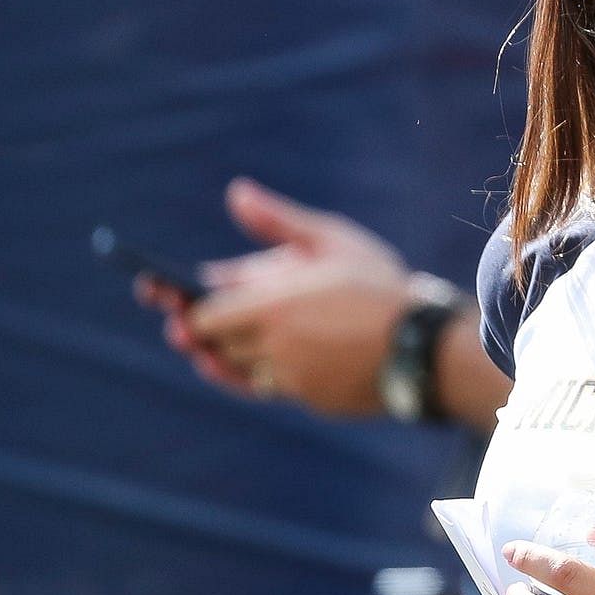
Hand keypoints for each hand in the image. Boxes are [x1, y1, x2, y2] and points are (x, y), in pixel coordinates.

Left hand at [147, 177, 415, 413]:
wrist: (429, 345)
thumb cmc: (380, 284)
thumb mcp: (332, 241)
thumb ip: (278, 222)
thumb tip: (237, 194)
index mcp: (272, 305)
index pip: (203, 316)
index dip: (180, 309)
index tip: (165, 299)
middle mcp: (273, 347)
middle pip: (215, 346)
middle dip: (201, 332)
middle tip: (188, 321)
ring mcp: (291, 379)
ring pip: (241, 370)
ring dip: (231, 354)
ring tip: (233, 338)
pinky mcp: (311, 400)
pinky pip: (275, 387)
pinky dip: (269, 372)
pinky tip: (280, 356)